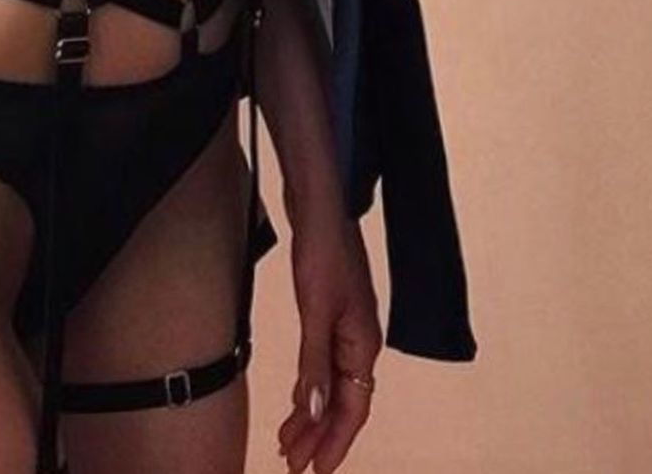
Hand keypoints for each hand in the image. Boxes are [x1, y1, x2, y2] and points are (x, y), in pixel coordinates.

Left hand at [277, 202, 382, 472]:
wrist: (318, 204)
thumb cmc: (322, 253)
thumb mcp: (316, 309)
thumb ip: (314, 362)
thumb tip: (315, 412)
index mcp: (363, 343)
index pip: (353, 407)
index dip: (336, 441)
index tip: (316, 470)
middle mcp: (359, 341)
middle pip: (343, 401)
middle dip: (320, 435)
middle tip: (292, 463)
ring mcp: (345, 327)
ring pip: (331, 384)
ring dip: (312, 415)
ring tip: (287, 441)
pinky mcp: (328, 313)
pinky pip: (322, 364)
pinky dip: (309, 386)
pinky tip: (297, 400)